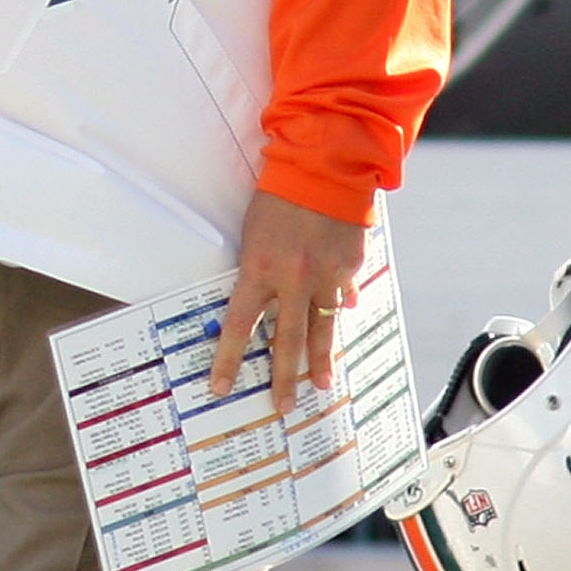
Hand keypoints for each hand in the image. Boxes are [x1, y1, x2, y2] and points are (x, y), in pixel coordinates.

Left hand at [208, 190, 368, 413]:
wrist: (324, 165)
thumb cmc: (279, 191)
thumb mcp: (254, 231)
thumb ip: (258, 268)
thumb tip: (267, 296)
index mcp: (259, 269)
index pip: (238, 327)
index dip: (228, 360)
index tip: (220, 387)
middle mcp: (293, 279)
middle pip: (286, 341)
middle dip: (283, 378)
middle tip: (283, 405)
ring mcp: (325, 275)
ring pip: (323, 329)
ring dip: (320, 360)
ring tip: (321, 384)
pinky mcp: (350, 265)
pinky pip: (345, 295)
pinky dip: (344, 307)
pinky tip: (347, 317)